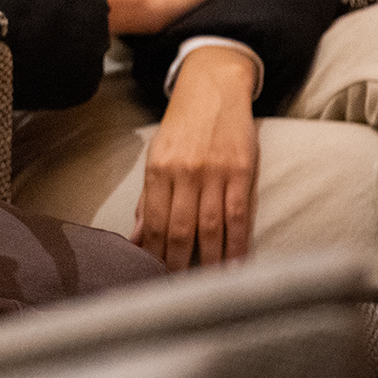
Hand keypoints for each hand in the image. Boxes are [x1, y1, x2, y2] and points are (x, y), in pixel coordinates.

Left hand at [134, 46, 259, 271]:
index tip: (152, 278)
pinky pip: (238, 216)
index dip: (153, 254)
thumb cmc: (182, 126)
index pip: (154, 222)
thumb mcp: (157, 154)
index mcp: (158, 168)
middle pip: (179, 229)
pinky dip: (236, 245)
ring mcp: (214, 172)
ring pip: (209, 228)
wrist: (213, 87)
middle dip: (176, 264)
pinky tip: (233, 266)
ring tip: (204, 287)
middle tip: (175, 291)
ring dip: (207, 262)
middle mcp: (184, 171)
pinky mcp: (241, 171)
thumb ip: (149, 197)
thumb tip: (136, 237)